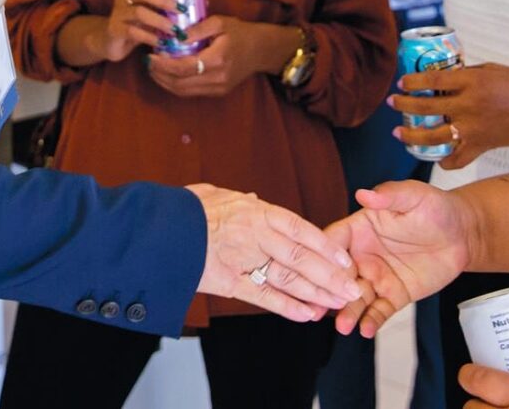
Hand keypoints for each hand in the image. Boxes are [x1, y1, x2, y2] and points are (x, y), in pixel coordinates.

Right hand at [99, 0, 177, 62]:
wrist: (110, 42)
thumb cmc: (137, 23)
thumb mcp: (153, 13)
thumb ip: (172, 7)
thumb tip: (203, 2)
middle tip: (181, 9)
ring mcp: (118, 13)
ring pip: (139, 12)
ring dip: (161, 21)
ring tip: (176, 31)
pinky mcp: (115, 30)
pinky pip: (134, 32)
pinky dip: (150, 37)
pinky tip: (162, 42)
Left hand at [147, 16, 296, 97]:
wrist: (261, 49)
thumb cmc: (240, 32)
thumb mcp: (219, 22)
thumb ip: (196, 29)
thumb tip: (173, 36)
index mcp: (217, 59)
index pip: (182, 67)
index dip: (163, 64)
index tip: (151, 56)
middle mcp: (217, 78)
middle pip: (179, 83)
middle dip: (159, 75)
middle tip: (148, 63)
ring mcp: (218, 88)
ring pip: (183, 91)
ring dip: (165, 82)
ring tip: (154, 69)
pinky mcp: (218, 92)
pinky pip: (191, 92)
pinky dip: (176, 85)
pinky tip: (168, 74)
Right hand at [189, 183, 361, 322]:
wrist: (157, 228)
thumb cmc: (186, 208)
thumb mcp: (217, 193)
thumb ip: (239, 200)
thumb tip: (252, 199)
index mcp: (258, 211)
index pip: (302, 229)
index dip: (326, 246)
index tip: (345, 259)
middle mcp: (257, 235)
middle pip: (301, 258)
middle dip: (329, 276)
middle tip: (351, 288)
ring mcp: (244, 259)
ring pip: (288, 279)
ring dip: (315, 294)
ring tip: (337, 304)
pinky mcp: (229, 283)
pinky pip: (263, 297)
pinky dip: (286, 307)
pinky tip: (307, 314)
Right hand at [327, 180, 473, 338]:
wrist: (462, 233)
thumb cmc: (435, 208)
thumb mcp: (413, 196)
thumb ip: (389, 196)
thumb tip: (364, 193)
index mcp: (360, 228)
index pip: (334, 242)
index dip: (323, 256)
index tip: (315, 269)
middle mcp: (363, 255)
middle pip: (338, 275)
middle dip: (329, 291)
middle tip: (320, 308)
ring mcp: (377, 277)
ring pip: (356, 297)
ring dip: (348, 312)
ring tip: (344, 325)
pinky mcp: (394, 294)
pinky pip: (380, 310)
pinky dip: (372, 320)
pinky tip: (366, 330)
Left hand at [392, 63, 508, 168]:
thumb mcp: (491, 69)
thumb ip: (466, 74)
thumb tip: (443, 79)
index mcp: (471, 81)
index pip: (431, 80)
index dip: (412, 82)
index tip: (401, 83)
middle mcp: (468, 105)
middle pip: (425, 107)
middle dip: (404, 105)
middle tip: (393, 103)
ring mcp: (473, 128)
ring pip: (433, 137)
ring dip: (412, 136)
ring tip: (399, 133)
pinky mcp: (481, 145)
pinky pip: (457, 159)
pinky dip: (445, 162)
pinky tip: (436, 158)